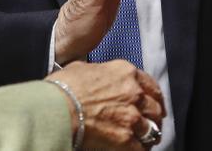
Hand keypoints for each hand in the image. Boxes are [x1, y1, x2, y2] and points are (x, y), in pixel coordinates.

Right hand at [49, 60, 163, 149]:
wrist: (56, 109)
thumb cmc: (63, 88)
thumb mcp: (82, 68)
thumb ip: (99, 73)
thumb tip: (96, 77)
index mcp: (125, 72)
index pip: (151, 85)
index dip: (154, 96)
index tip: (154, 102)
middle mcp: (133, 93)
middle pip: (155, 108)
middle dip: (154, 116)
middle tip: (151, 122)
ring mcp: (132, 116)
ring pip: (152, 129)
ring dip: (148, 134)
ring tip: (145, 139)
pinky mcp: (126, 138)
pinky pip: (142, 148)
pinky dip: (140, 149)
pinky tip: (135, 149)